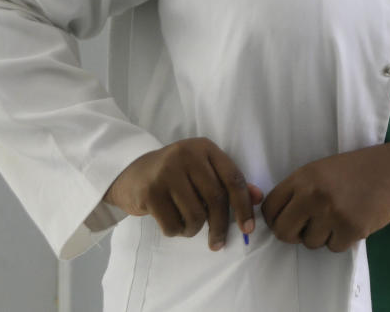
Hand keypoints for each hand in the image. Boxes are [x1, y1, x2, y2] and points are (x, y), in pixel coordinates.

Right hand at [104, 137, 261, 250]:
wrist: (131, 173)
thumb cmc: (176, 175)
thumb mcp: (203, 171)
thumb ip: (228, 182)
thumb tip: (258, 197)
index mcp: (205, 148)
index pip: (233, 178)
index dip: (243, 206)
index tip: (247, 229)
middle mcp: (186, 155)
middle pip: (215, 199)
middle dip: (220, 226)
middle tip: (218, 243)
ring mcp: (166, 172)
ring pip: (195, 214)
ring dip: (194, 229)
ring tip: (187, 225)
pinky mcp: (149, 191)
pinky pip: (173, 224)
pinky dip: (177, 231)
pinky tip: (172, 223)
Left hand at [262, 139, 389, 252]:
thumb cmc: (356, 169)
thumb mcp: (321, 170)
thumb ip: (299, 190)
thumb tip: (278, 218)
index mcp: (303, 177)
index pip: (270, 208)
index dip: (274, 220)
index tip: (286, 222)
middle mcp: (314, 195)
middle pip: (283, 232)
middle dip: (294, 235)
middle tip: (308, 228)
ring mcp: (332, 213)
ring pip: (310, 243)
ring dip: (322, 236)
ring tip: (338, 217)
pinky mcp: (351, 229)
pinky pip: (334, 247)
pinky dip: (342, 240)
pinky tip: (352, 221)